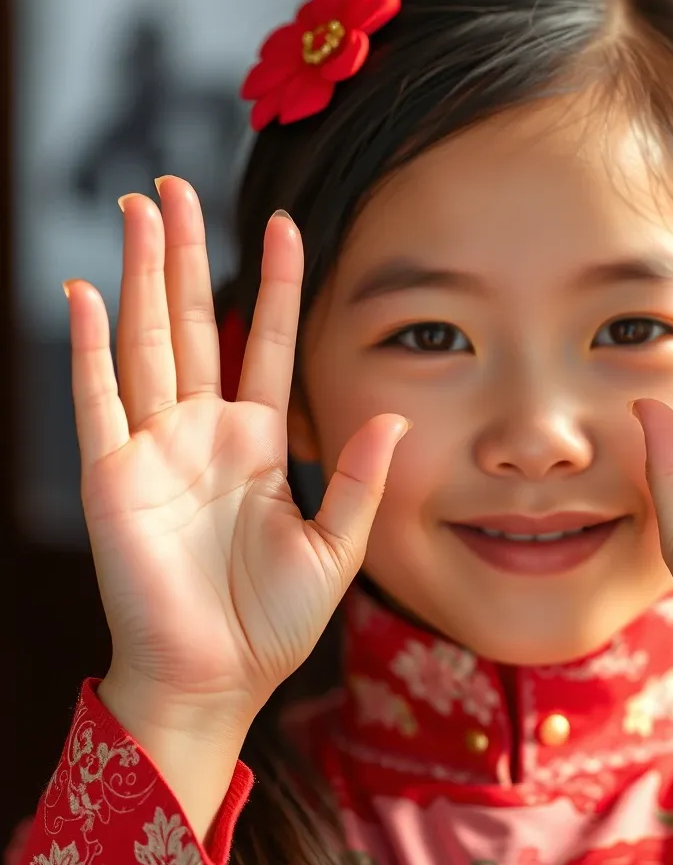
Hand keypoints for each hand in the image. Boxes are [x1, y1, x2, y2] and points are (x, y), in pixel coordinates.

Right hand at [69, 178, 409, 729]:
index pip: (265, 342)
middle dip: (185, 254)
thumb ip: (357, 477)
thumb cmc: (274, 620)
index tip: (286, 225)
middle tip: (176, 186)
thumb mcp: (335, 544)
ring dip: (138, 276)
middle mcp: (203, 432)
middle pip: (191, 321)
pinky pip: (97, 399)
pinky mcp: (112, 477)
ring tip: (139, 210)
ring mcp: (154, 449)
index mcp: (257, 441)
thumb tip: (395, 415)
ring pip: (145, 342)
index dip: (273, 285)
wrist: (217, 679)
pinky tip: (85, 291)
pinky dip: (88, 347)